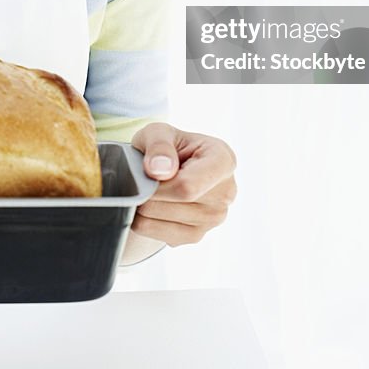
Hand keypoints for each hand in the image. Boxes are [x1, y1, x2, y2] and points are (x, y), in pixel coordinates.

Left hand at [128, 122, 236, 247]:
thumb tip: (160, 169)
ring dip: (145, 207)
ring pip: (166, 221)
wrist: (165, 168)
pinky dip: (146, 222)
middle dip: (150, 192)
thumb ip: (158, 145)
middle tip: (142, 178)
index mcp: (223, 160)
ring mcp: (215, 218)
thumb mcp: (158, 132)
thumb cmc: (165, 146)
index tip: (148, 172)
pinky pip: (161, 236)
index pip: (190, 185)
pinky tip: (152, 204)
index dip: (161, 184)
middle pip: (179, 202)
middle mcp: (226, 192)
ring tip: (148, 189)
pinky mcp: (199, 235)